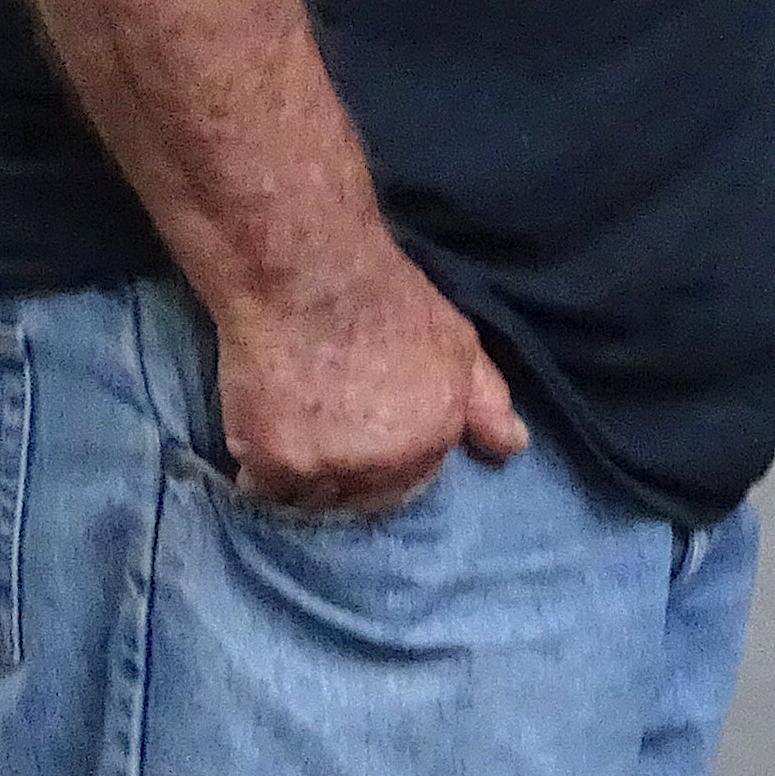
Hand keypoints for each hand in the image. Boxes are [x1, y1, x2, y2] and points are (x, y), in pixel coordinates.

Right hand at [210, 247, 527, 518]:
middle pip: (361, 499)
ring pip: (312, 499)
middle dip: (348, 476)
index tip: (366, 436)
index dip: (388, 463)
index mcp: (432, 439)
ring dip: (305, 479)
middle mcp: (383, 464)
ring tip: (295, 434)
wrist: (307, 276)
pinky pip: (264, 489)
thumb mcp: (458, 343)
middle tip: (326, 434)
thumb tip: (513, 447)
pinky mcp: (270, 462)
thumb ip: (486, 402)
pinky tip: (264, 437)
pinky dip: (262, 471)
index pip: (410, 484)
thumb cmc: (387, 301)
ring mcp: (325, 467)